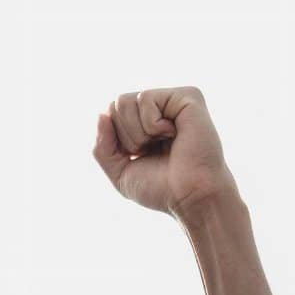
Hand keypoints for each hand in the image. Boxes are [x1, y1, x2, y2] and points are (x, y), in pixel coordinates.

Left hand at [92, 86, 238, 222]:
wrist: (192, 197)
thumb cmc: (162, 188)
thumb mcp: (120, 171)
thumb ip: (102, 146)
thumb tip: (102, 114)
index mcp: (146, 122)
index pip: (110, 113)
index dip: (115, 138)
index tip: (139, 156)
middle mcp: (160, 108)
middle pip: (116, 104)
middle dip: (126, 135)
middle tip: (152, 150)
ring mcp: (173, 100)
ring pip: (125, 100)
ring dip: (137, 132)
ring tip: (163, 142)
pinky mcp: (188, 96)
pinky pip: (146, 98)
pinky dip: (152, 123)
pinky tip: (174, 133)